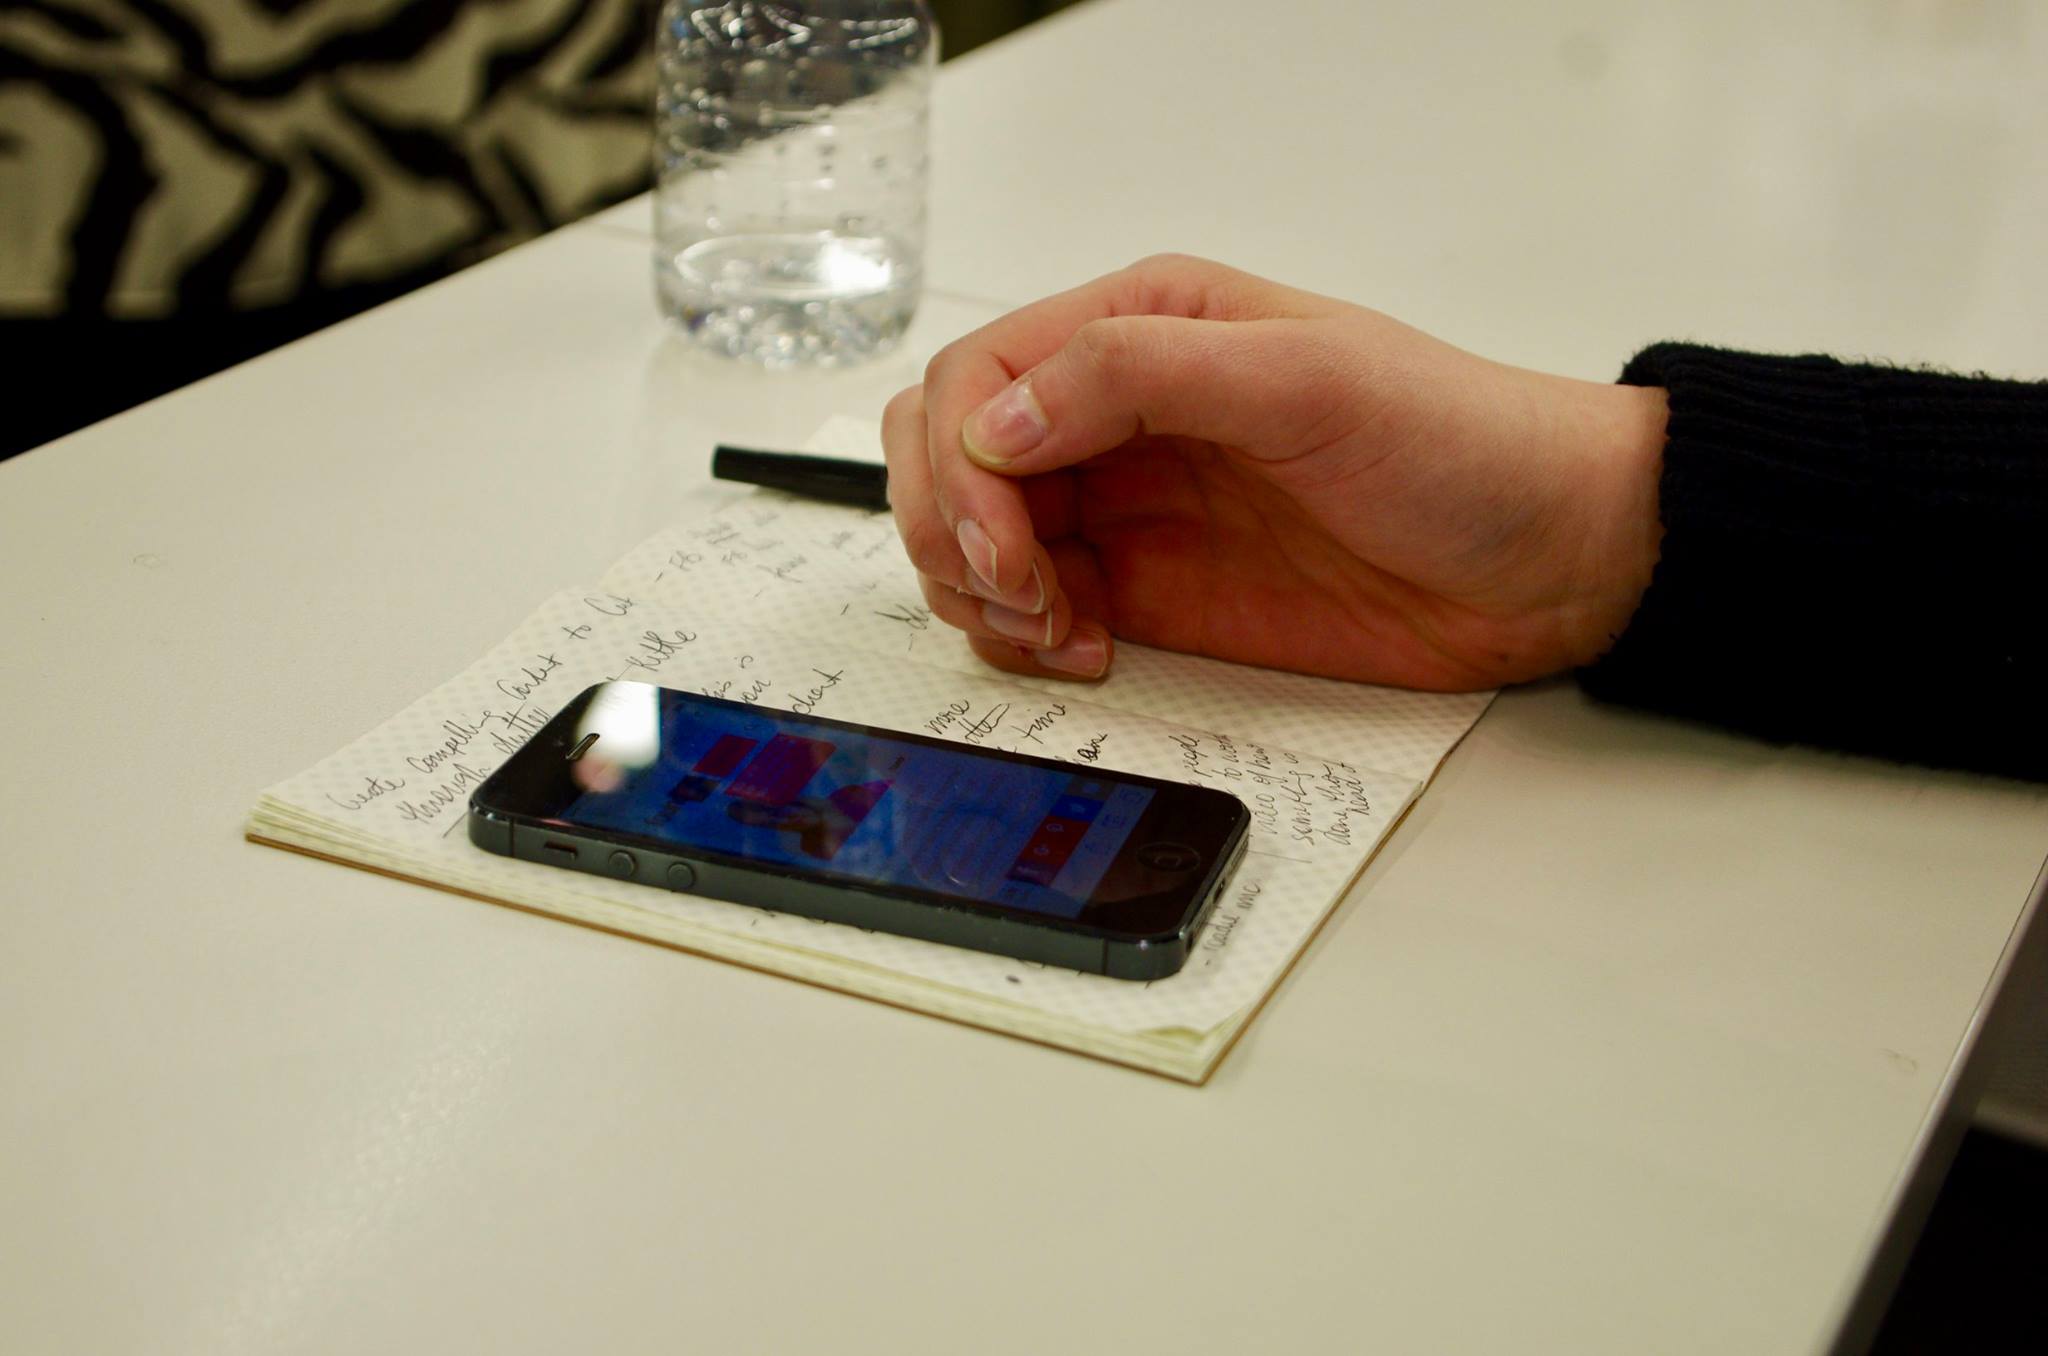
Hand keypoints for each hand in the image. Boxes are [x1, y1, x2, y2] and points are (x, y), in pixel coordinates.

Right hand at [883, 255, 1667, 689]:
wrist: (1550, 559)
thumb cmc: (1460, 444)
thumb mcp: (1309, 377)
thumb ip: (1140, 373)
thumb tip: (996, 420)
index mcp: (1145, 327)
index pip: (978, 376)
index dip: (962, 462)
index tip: (1008, 538)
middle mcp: (1118, 412)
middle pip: (950, 456)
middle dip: (954, 530)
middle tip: (1023, 594)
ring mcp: (1127, 505)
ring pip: (972, 538)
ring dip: (980, 592)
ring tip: (1060, 628)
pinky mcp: (1147, 591)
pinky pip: (1029, 611)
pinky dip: (1024, 639)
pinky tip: (1088, 649)